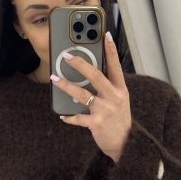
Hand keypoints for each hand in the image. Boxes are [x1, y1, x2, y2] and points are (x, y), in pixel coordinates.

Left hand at [52, 32, 131, 161]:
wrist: (126, 144)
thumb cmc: (119, 119)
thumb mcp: (119, 100)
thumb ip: (107, 87)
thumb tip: (88, 72)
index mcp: (120, 89)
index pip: (116, 65)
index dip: (110, 50)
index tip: (105, 34)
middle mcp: (114, 97)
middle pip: (96, 76)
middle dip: (80, 64)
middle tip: (66, 56)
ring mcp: (105, 110)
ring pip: (83, 95)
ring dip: (66, 86)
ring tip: (54, 79)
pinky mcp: (97, 123)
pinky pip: (79, 118)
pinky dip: (69, 117)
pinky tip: (62, 115)